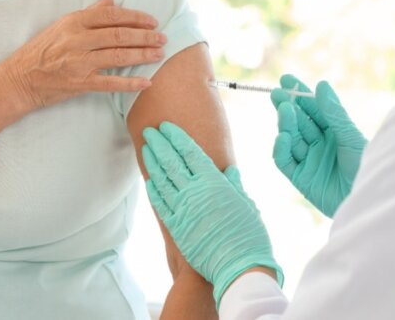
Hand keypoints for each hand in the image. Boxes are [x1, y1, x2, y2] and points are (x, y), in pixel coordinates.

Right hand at [0, 0, 165, 107]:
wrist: (18, 80)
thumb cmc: (40, 51)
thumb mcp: (61, 25)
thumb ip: (88, 13)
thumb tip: (111, 0)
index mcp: (74, 22)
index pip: (112, 15)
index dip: (135, 17)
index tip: (152, 21)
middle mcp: (77, 40)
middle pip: (119, 35)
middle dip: (145, 36)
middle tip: (163, 38)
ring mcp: (79, 63)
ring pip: (118, 56)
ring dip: (142, 55)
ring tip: (160, 54)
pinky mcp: (79, 83)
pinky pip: (110, 83)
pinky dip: (130, 83)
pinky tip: (146, 82)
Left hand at [142, 122, 282, 307]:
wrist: (238, 267)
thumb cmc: (248, 235)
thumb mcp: (245, 204)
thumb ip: (234, 185)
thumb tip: (227, 169)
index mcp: (213, 181)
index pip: (190, 151)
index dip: (176, 137)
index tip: (166, 126)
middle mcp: (195, 191)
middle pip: (171, 161)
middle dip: (159, 144)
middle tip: (150, 131)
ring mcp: (183, 209)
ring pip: (162, 179)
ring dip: (152, 162)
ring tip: (146, 149)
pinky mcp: (176, 226)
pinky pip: (160, 203)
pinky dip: (154, 189)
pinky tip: (149, 180)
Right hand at [271, 74, 366, 216]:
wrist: (366, 200)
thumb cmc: (365, 167)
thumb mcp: (350, 136)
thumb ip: (333, 112)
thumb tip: (321, 84)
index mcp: (334, 132)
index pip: (314, 109)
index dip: (300, 94)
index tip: (286, 79)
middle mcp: (320, 144)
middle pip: (299, 122)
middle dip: (287, 106)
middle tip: (277, 93)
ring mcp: (309, 161)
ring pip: (291, 138)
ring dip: (286, 124)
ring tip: (284, 110)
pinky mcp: (301, 179)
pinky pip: (285, 161)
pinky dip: (281, 148)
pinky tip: (283, 137)